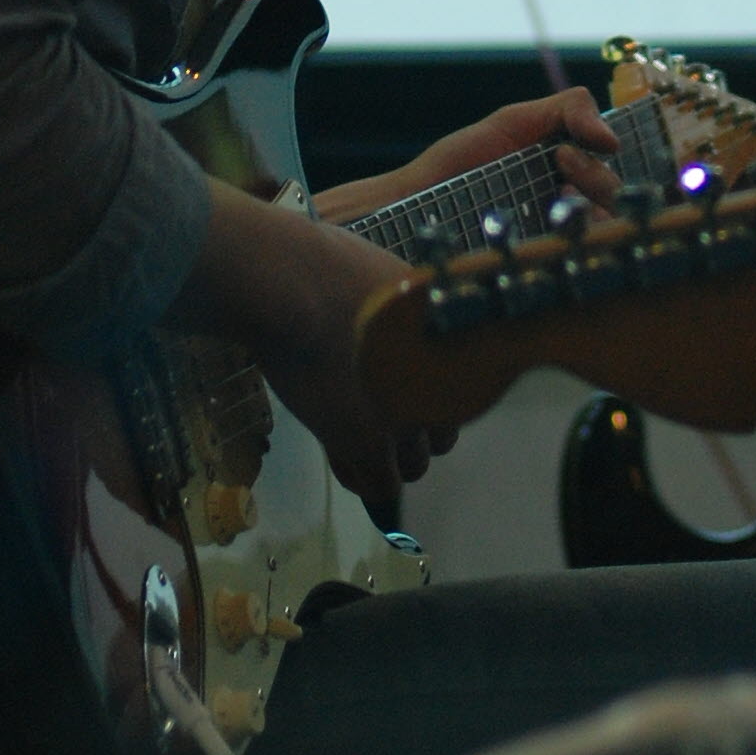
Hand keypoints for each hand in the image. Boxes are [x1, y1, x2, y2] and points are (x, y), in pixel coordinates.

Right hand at [176, 183, 452, 516]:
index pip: (463, 400)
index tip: (405, 394)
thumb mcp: (398, 285)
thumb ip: (417, 322)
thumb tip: (418, 337)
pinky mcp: (364, 441)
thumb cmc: (335, 269)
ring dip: (389, 459)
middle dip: (413, 432)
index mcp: (454, 348)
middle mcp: (440, 386)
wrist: (292, 283)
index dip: (431, 400)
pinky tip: (341, 457)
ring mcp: (406, 417)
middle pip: (442, 437)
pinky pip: (379, 485)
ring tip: (356, 439)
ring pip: (413, 467)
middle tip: (376, 415)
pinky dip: (363, 478)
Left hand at [319, 86, 618, 227]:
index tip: (600, 143)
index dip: (620, 155)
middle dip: (598, 175)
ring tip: (554, 191)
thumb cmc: (463, 162)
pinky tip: (551, 223)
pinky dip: (577, 236)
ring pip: (607, 227)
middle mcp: (572, 206)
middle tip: (560, 161)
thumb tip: (614, 137)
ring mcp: (559, 238)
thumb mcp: (515, 122)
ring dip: (589, 200)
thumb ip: (567, 111)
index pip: (618, 167)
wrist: (419, 200)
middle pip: (618, 197)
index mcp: (570, 171)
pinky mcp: (544, 263)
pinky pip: (580, 254)